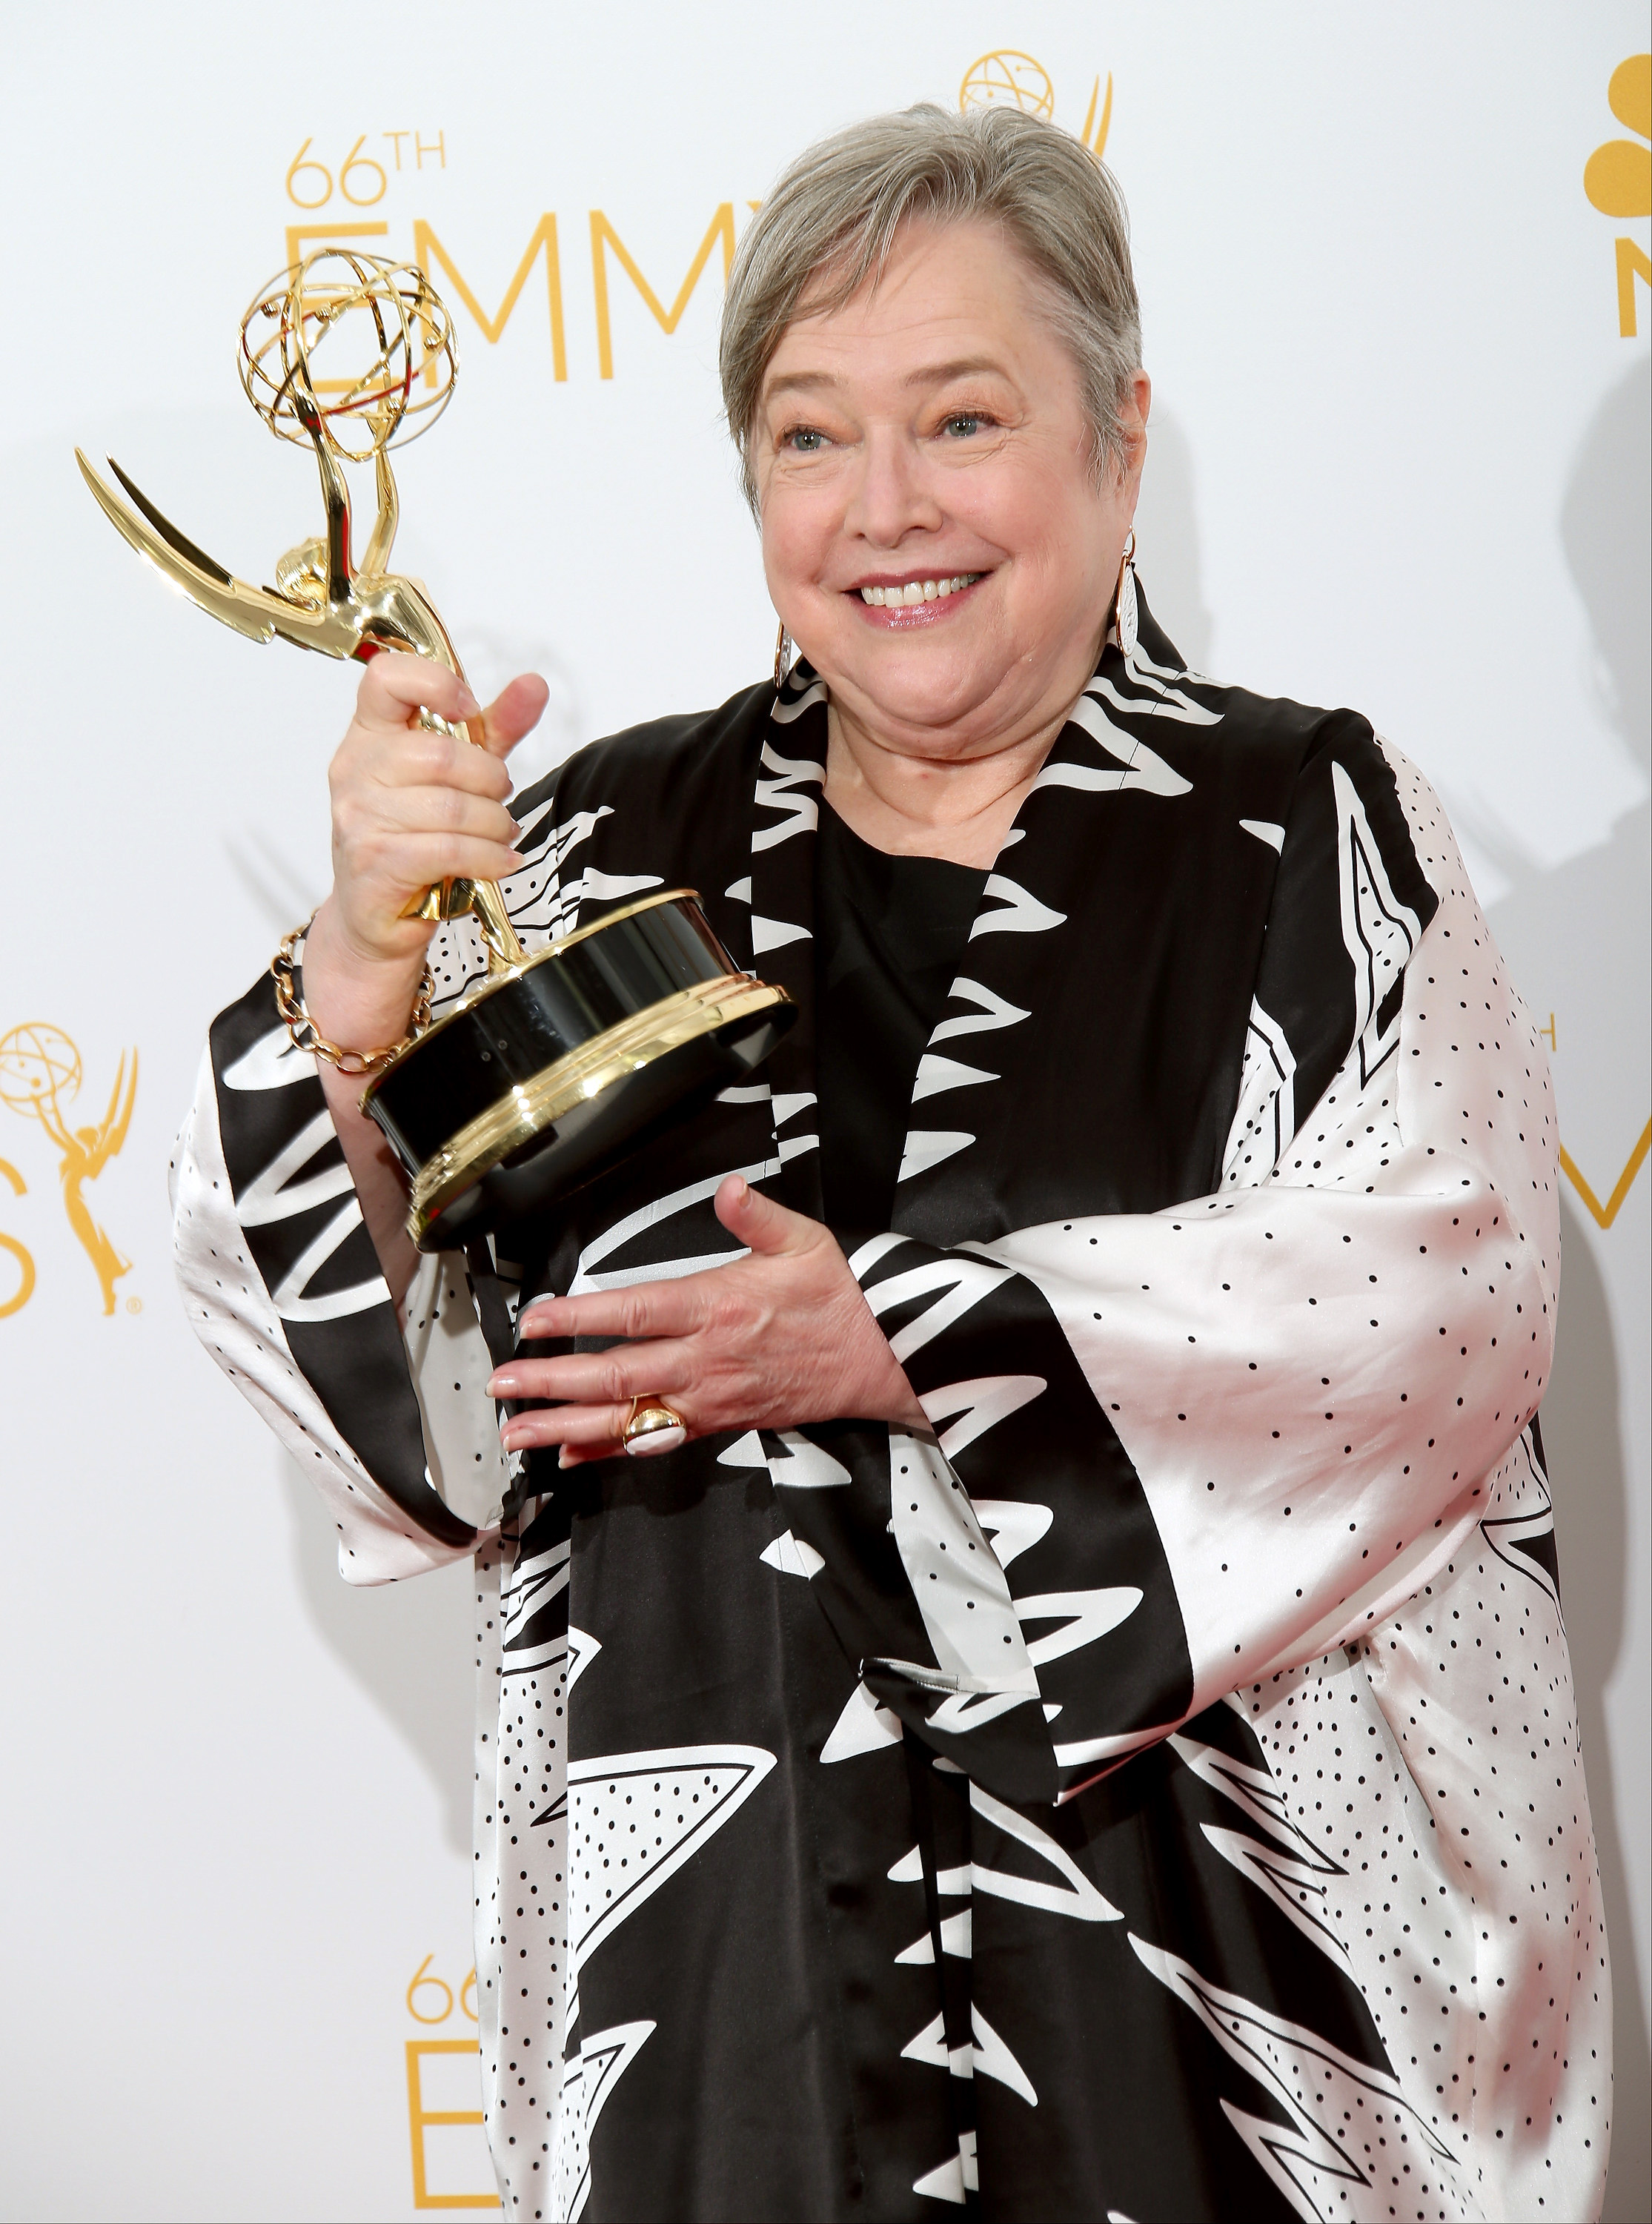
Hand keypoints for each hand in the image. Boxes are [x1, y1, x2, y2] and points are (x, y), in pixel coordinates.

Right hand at [304, 655, 549, 1048]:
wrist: (376, 916)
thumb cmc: (413, 837)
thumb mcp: (458, 775)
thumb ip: (493, 729)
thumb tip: (534, 684)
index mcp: (369, 734)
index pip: (386, 676)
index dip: (435, 682)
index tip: (468, 709)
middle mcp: (355, 770)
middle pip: (439, 753)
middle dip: (490, 779)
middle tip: (499, 799)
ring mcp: (359, 818)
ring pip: (451, 806)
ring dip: (495, 824)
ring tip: (500, 835)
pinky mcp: (375, 862)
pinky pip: (448, 849)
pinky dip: (487, 857)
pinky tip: (498, 861)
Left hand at [487, 1175, 925, 1463]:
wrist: (885, 1358)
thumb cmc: (843, 1298)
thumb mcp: (806, 1240)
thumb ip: (757, 1215)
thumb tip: (728, 1189)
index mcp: (719, 1306)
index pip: (632, 1312)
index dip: (577, 1318)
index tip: (533, 1322)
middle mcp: (706, 1359)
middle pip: (615, 1375)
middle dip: (551, 1382)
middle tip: (502, 1385)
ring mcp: (711, 1397)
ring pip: (627, 1418)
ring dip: (567, 1426)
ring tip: (518, 1433)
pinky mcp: (721, 1422)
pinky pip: (657, 1441)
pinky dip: (612, 1451)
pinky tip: (574, 1455)